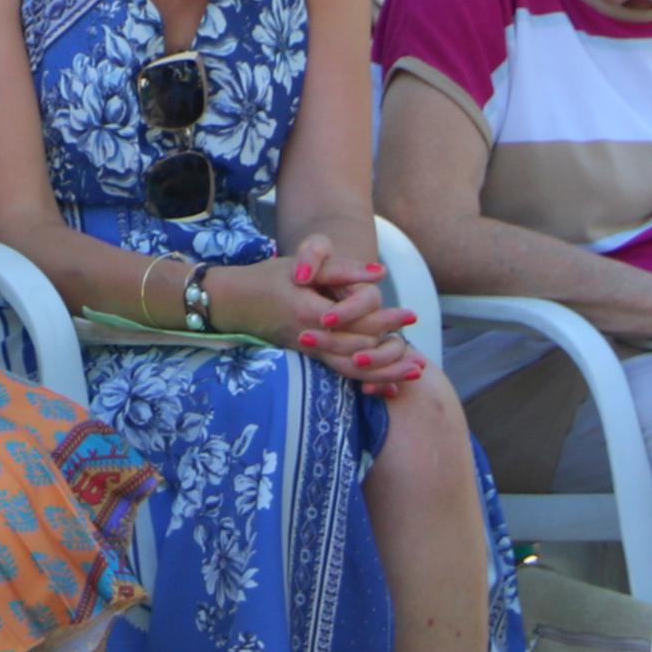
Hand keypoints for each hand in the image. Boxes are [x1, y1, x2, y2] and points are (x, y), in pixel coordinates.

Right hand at [209, 248, 423, 390]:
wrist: (232, 302)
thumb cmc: (268, 278)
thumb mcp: (301, 265)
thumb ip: (341, 270)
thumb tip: (379, 273)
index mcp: (311, 311)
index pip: (356, 321)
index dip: (386, 320)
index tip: (411, 316)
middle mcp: (310, 337)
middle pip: (359, 350)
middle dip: (392, 353)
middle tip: (420, 355)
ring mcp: (308, 352)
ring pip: (351, 370)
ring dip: (385, 373)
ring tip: (413, 373)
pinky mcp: (308, 359)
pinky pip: (339, 375)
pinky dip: (365, 380)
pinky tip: (385, 386)